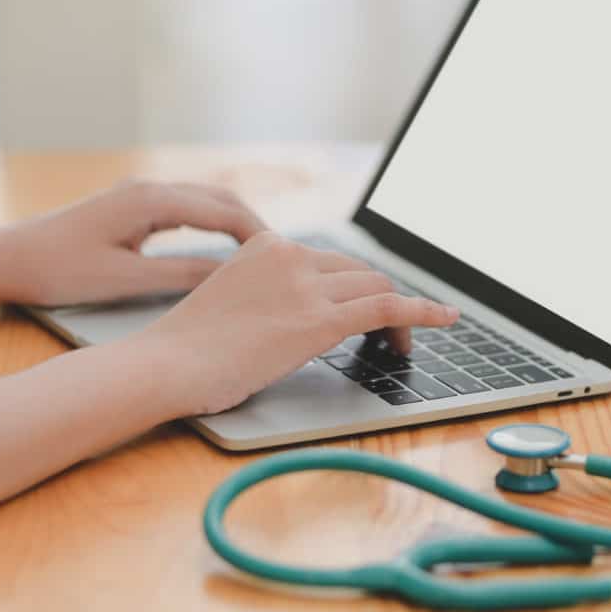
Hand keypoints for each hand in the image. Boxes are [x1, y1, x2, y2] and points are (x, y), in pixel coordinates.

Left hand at [0, 181, 268, 306]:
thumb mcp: (124, 280)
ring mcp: (138, 196)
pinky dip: (210, 226)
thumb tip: (230, 279)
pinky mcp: (129, 209)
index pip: (224, 211)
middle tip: (285, 259)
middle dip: (255, 226)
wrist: (3, 258)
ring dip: (234, 224)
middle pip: (220, 199)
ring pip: (203, 202)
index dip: (259, 237)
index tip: (287, 260)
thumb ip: (180, 276)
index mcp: (150, 199)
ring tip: (262, 257)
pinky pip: (184, 210)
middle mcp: (148, 188)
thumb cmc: (56, 270)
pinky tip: (220, 250)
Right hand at [131, 232, 459, 415]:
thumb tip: (291, 320)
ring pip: (377, 287)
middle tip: (391, 331)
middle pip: (359, 271)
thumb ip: (264, 298)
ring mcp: (306, 285)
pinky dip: (423, 311)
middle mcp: (290, 255)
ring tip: (409, 341)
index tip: (368, 306)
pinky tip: (445, 319)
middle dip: (381, 298)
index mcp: (265, 246)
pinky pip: (387, 307)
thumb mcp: (228, 304)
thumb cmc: (185, 351)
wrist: (165, 365)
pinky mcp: (318, 319)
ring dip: (402, 314)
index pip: (330, 261)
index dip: (356, 287)